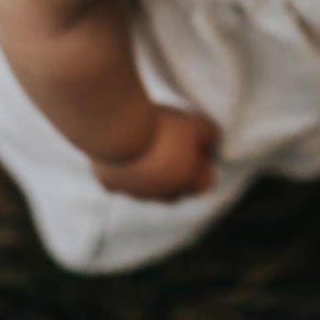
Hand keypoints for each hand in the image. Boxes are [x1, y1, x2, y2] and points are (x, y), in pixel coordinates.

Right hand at [89, 106, 219, 202]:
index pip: (202, 183)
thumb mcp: (197, 125)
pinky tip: (123, 149)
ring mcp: (134, 192)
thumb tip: (210, 143)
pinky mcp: (110, 185)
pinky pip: (120, 180)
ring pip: (146, 187)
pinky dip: (123, 168)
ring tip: (146, 145)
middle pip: (174, 189)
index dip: (202, 165)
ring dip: (149, 172)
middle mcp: (161, 194)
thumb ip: (208, 137)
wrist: (120, 133)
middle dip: (177, 171)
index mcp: (185, 183)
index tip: (197, 148)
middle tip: (172, 145)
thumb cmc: (162, 129)